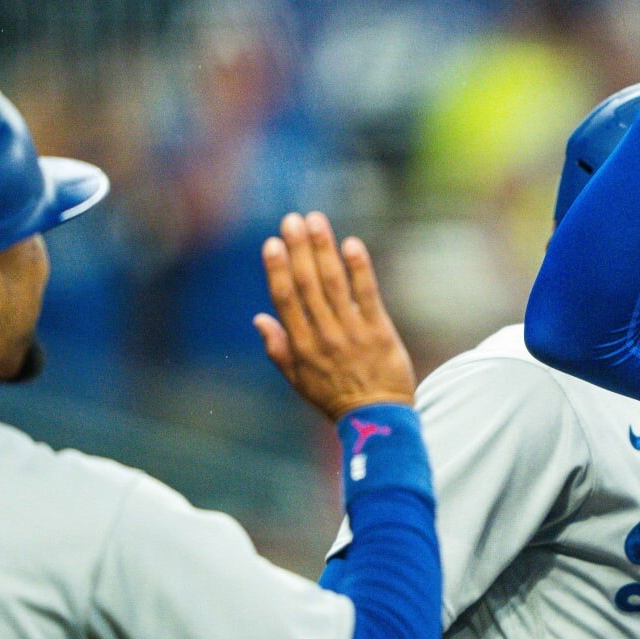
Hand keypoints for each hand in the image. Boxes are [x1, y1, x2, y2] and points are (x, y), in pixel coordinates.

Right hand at [254, 212, 415, 422]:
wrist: (377, 419)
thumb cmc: (335, 399)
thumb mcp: (298, 381)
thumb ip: (278, 349)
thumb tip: (259, 319)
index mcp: (301, 346)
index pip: (285, 300)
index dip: (277, 269)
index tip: (272, 243)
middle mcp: (324, 335)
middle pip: (307, 284)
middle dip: (299, 249)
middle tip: (292, 219)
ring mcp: (352, 332)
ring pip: (334, 284)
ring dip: (324, 249)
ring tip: (317, 221)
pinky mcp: (379, 331)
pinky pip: (367, 295)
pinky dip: (359, 269)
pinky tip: (351, 244)